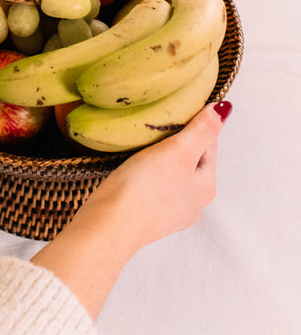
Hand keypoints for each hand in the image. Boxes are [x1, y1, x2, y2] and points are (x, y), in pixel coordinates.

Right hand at [84, 102, 228, 255]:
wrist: (111, 225)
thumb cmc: (145, 187)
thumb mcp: (178, 150)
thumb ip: (202, 129)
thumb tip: (223, 110)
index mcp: (207, 186)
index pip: (209, 144)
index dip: (194, 123)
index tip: (176, 111)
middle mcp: (195, 203)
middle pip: (192, 161)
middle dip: (178, 143)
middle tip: (158, 127)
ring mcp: (172, 214)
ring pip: (173, 175)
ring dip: (162, 160)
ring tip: (144, 147)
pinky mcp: (150, 218)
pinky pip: (156, 188)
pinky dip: (149, 176)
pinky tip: (135, 171)